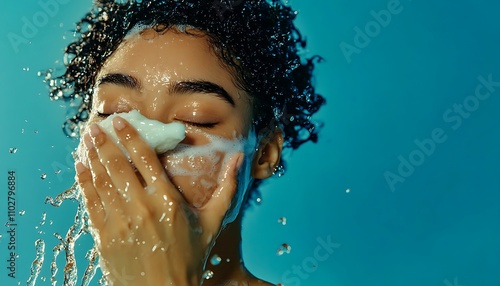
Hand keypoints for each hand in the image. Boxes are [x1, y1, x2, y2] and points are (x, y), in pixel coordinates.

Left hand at [75, 116, 242, 284]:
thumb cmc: (189, 257)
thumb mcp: (213, 222)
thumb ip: (227, 188)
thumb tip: (240, 159)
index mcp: (168, 200)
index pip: (146, 159)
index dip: (130, 137)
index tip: (120, 121)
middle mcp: (142, 207)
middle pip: (118, 165)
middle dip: (105, 142)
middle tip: (96, 125)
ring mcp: (120, 221)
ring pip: (101, 180)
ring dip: (92, 156)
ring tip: (86, 138)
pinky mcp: (105, 235)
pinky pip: (91, 201)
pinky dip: (84, 181)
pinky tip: (80, 166)